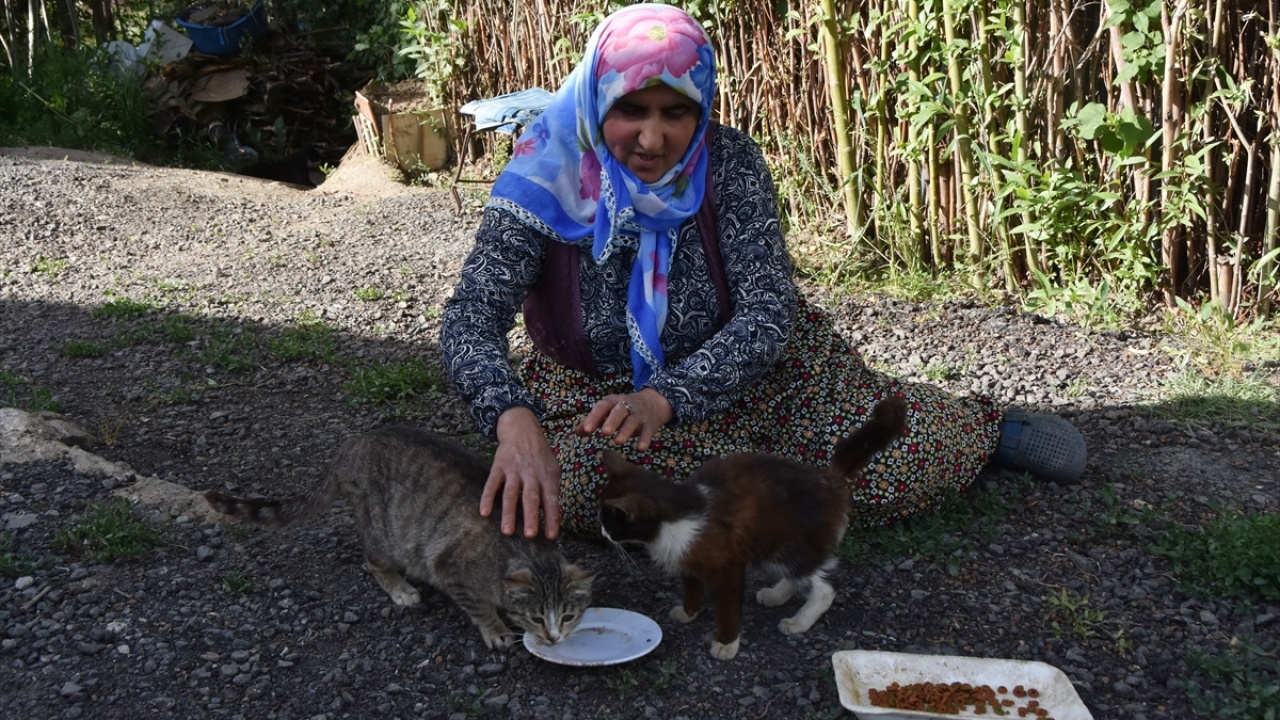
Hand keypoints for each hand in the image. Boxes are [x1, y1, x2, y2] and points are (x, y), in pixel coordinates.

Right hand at [482, 406, 561, 539]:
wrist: (522, 429)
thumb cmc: (540, 456)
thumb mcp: (552, 468)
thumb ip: (551, 490)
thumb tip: (552, 517)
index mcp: (547, 476)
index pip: (551, 499)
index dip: (552, 517)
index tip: (551, 537)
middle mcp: (531, 473)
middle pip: (531, 498)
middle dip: (531, 517)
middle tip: (530, 536)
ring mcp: (514, 469)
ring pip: (510, 494)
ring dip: (509, 513)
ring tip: (507, 532)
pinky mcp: (498, 466)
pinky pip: (492, 484)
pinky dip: (487, 498)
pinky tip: (484, 513)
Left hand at [575, 387, 672, 450]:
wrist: (654, 402)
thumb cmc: (624, 409)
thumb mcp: (609, 410)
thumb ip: (594, 420)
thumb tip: (578, 432)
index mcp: (613, 401)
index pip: (602, 407)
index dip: (594, 417)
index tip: (587, 430)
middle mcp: (626, 405)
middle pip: (619, 411)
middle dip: (612, 421)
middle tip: (604, 432)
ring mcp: (639, 414)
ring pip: (632, 421)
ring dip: (625, 430)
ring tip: (618, 441)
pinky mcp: (650, 424)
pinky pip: (647, 431)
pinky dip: (645, 439)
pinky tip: (640, 448)